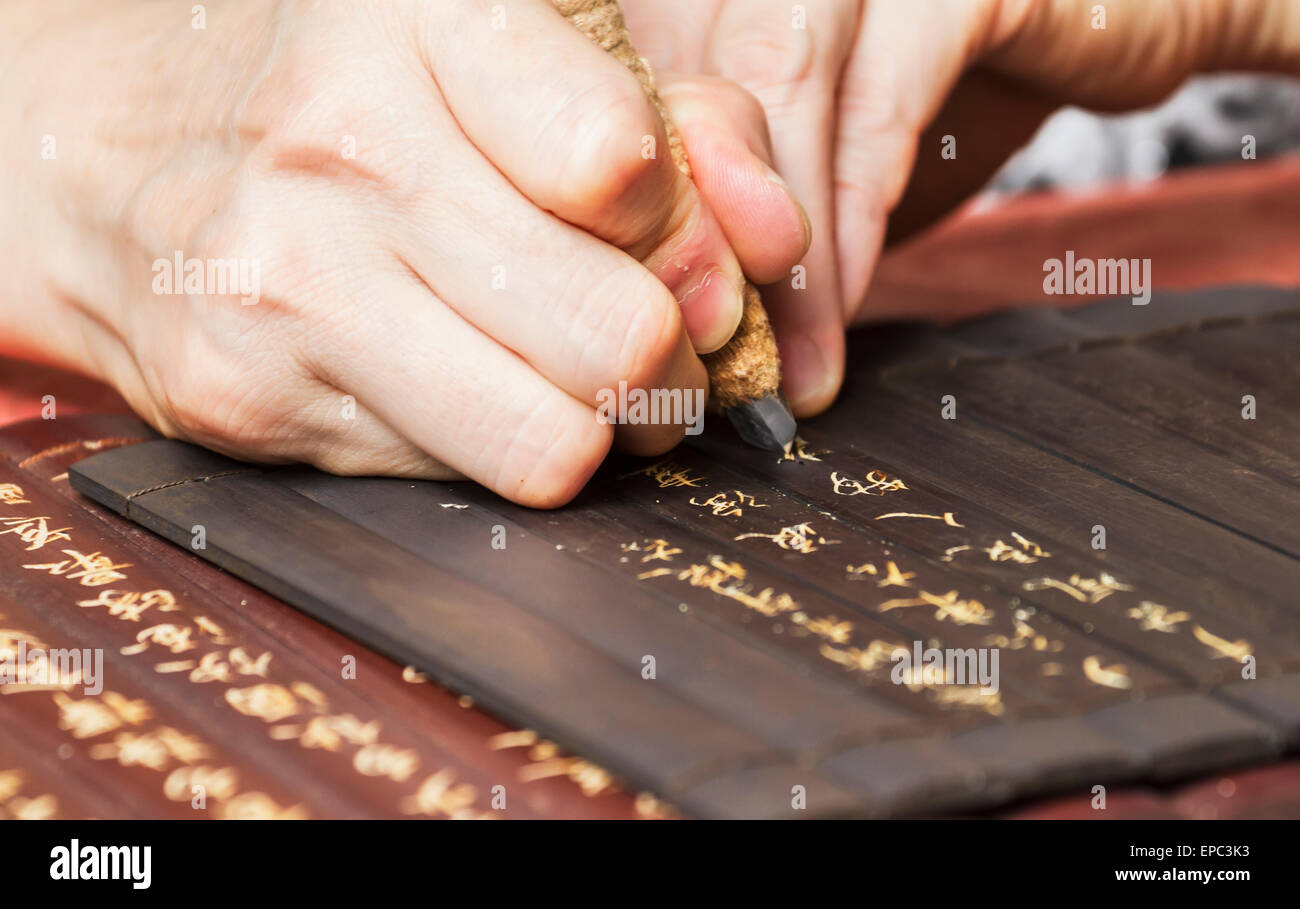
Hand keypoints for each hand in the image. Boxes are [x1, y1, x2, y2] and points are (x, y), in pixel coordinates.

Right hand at [0, 0, 807, 505]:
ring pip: (557, 437)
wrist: (120, 166)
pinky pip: (465, 478)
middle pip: (620, 330)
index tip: (656, 238)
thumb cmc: (350, 107)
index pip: (628, 166)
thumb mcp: (516, 69)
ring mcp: (286, 277)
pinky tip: (464, 390)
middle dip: (666, 355)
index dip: (681, 228)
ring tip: (572, 378)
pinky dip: (499, 448)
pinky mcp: (247, 397)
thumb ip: (684, 131)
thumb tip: (777, 242)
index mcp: (426, 16)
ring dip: (599, 426)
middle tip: (644, 337)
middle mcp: (345, 142)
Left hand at [623, 0, 1299, 414]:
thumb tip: (678, 317)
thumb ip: (750, 210)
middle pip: (678, 71)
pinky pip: (879, 98)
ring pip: (769, 77)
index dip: (628, 211)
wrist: (1130, 10)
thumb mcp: (831, 157)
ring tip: (784, 362)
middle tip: (703, 366)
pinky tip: (842, 304)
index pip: (627, 85)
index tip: (639, 328)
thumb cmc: (961, 82)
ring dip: (773, 244)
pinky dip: (852, 216)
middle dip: (689, 236)